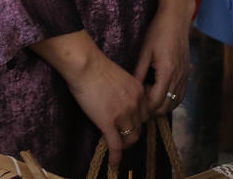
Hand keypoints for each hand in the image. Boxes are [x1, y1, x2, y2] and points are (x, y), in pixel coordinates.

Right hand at [32, 31, 147, 169]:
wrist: (87, 67)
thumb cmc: (98, 69)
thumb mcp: (120, 79)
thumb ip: (125, 92)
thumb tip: (120, 102)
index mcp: (139, 91)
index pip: (145, 113)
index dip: (138, 121)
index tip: (131, 125)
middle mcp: (136, 103)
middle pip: (140, 126)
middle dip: (132, 133)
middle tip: (123, 138)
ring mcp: (123, 114)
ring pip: (130, 137)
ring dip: (125, 144)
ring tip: (118, 149)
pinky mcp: (109, 122)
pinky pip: (116, 145)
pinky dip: (116, 157)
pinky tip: (114, 165)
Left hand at [134, 0, 194, 115]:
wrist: (177, 18)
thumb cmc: (158, 31)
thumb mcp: (144, 51)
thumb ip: (138, 73)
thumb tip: (131, 91)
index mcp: (167, 71)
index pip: (155, 101)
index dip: (143, 107)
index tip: (133, 102)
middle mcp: (179, 76)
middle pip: (165, 106)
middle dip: (151, 109)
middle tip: (138, 102)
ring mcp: (185, 76)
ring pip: (174, 103)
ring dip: (161, 105)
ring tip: (148, 97)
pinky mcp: (187, 73)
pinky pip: (181, 95)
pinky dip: (171, 99)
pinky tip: (160, 93)